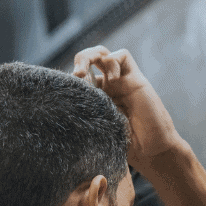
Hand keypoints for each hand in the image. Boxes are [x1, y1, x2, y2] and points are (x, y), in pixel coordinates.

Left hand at [72, 46, 185, 173]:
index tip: (63, 91)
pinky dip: (113, 61)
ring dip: (90, 56)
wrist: (150, 152)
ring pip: (102, 53)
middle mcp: (105, 87)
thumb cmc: (122, 147)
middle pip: (87, 59)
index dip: (68, 78)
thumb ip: (79, 118)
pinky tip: (112, 79)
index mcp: (92, 98)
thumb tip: (55, 112)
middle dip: (79, 61)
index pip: (76, 76)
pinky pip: (123, 56)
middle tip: (77, 76)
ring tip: (85, 72)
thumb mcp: (93, 131)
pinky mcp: (136, 79)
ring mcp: (120, 82)